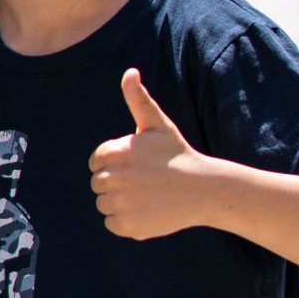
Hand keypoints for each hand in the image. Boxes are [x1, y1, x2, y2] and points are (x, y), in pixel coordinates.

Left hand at [88, 69, 202, 238]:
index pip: (95, 161)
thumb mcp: (158, 124)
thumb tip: (130, 71)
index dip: (113, 163)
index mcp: (117, 152)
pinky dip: (125, 221)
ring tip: (145, 196)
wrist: (203, 189)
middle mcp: (115, 178)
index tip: (135, 164)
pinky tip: (146, 211)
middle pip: (97, 183)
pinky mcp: (128, 226)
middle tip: (142, 181)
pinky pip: (112, 223)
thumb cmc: (177, 154)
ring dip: (119, 202)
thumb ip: (138, 99)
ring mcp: (121, 203)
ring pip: (103, 204)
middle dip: (115, 181)